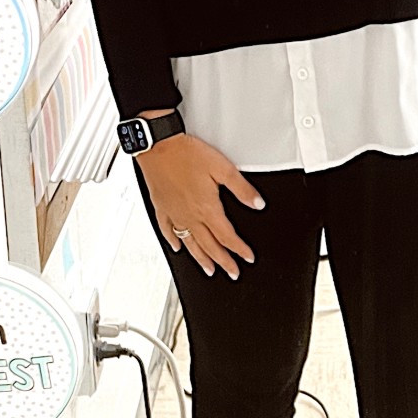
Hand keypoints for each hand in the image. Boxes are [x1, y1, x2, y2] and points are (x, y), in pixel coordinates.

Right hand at [137, 133, 262, 277]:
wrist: (159, 145)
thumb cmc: (187, 153)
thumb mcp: (223, 168)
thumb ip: (242, 189)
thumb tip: (258, 203)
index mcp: (207, 208)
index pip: (227, 236)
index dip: (239, 250)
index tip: (247, 258)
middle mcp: (190, 216)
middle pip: (210, 246)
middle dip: (224, 262)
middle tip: (232, 273)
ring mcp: (174, 213)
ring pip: (190, 244)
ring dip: (201, 259)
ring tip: (209, 269)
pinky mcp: (161, 207)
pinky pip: (167, 230)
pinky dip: (174, 241)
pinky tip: (177, 248)